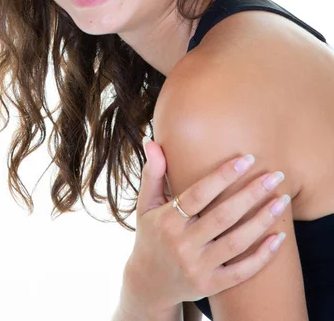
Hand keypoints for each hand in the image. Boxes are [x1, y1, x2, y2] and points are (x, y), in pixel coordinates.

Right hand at [123, 138, 287, 313]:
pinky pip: (241, 272)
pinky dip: (262, 256)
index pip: (199, 194)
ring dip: (262, 221)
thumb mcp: (146, 204)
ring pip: (236, 243)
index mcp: (167, 221)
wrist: (149, 283)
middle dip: (252, 194)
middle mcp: (182, 245)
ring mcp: (197, 268)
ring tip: (282, 201)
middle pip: (223, 216)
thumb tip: (152, 142)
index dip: (223, 175)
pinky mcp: (210, 286)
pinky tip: (279, 238)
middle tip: (276, 175)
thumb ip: (152, 173)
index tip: (247, 159)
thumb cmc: (151, 234)